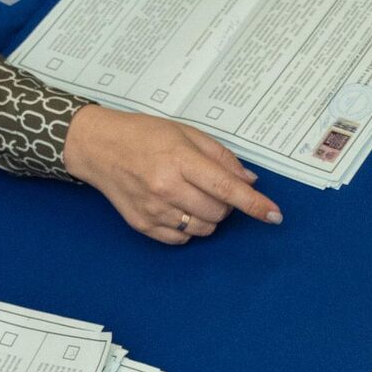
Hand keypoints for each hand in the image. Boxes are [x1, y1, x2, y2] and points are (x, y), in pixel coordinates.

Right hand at [63, 105, 281, 244]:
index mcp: (179, 159)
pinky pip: (182, 239)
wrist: (97, 146)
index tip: (275, 216)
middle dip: (225, 204)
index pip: (227, 188)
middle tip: (210, 186)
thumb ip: (221, 157)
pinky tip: (176, 207)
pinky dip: (188, 227)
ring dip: (208, 217)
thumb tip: (249, 182)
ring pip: (203, 229)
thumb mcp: (185, 133)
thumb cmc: (143, 135)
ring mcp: (153, 209)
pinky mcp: (142, 225)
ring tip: (191, 195)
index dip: (254, 204)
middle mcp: (166, 187)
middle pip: (218, 213)